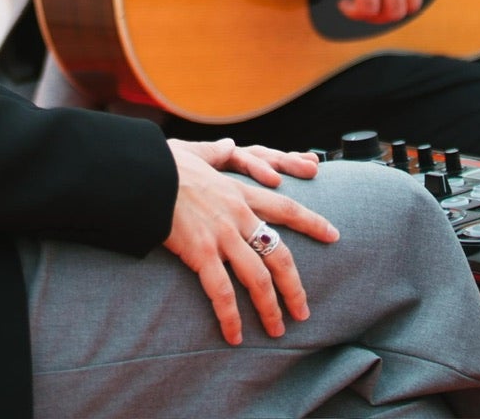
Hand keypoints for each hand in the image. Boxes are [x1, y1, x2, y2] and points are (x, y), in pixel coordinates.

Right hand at [162, 140, 338, 344]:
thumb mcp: (197, 155)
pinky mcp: (201, 253)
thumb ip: (216, 153)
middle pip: (279, 254)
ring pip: (258, 278)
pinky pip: (222, 293)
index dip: (312, 222)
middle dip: (294, 286)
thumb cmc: (166, 164)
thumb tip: (226, 143)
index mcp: (240, 195)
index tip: (334, 235)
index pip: (286, 209)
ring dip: (270, 308)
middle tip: (304, 311)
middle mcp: (238, 217)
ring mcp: (222, 236)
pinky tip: (235, 335)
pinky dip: (231, 317)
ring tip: (277, 330)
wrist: (145, 174)